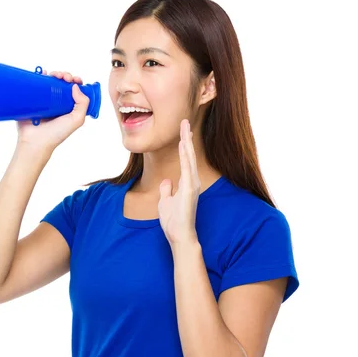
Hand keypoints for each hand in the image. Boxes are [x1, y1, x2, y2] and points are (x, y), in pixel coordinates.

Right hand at [16, 70, 88, 154]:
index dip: (76, 82)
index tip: (75, 80)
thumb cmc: (56, 134)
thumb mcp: (77, 120)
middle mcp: (57, 103)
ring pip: (50, 82)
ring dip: (54, 74)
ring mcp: (44, 100)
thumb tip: (76, 86)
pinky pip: (36, 85)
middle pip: (63, 83)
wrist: (35, 141)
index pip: (75, 90)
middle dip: (65, 76)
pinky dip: (39, 76)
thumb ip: (83, 104)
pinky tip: (43, 73)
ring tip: (55, 75)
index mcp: (69, 107)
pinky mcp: (32, 99)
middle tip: (65, 78)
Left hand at [158, 119, 200, 245]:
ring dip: (187, 142)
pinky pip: (187, 169)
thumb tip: (166, 181)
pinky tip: (184, 145)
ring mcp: (192, 185)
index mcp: (186, 183)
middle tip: (184, 121)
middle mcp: (191, 181)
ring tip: (185, 127)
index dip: (183, 144)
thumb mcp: (165, 202)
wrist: (179, 235)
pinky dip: (186, 156)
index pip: (185, 159)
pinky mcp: (190, 190)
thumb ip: (167, 190)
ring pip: (190, 159)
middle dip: (186, 138)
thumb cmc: (174, 221)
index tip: (182, 130)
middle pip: (189, 155)